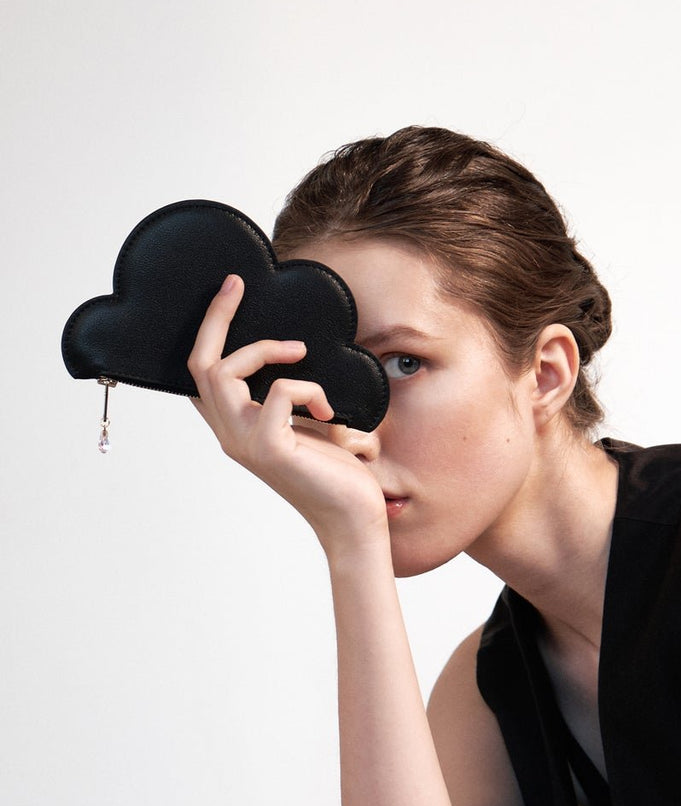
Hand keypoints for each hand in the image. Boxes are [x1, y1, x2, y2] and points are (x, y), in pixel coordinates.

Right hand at [187, 274, 388, 551]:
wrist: (355, 519)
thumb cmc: (338, 475)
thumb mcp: (312, 423)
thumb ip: (292, 398)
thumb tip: (295, 355)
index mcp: (237, 428)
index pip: (201, 375)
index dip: (208, 331)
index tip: (230, 291)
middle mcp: (232, 434)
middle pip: (201, 364)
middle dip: (216, 318)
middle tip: (236, 286)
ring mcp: (245, 442)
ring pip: (223, 372)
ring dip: (264, 350)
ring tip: (299, 353)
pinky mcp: (269, 448)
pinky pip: (280, 391)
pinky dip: (308, 389)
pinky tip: (330, 413)